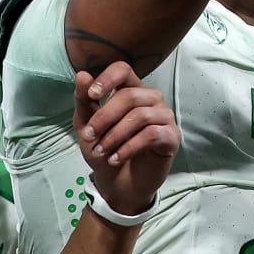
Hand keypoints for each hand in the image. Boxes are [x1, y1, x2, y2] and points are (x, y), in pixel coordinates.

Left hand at [74, 62, 180, 217]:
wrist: (118, 183)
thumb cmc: (104, 150)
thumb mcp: (86, 126)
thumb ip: (84, 101)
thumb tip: (81, 75)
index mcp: (131, 90)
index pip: (123, 70)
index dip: (108, 78)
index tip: (92, 95)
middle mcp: (151, 99)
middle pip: (129, 95)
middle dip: (104, 117)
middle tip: (89, 136)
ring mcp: (164, 117)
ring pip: (140, 115)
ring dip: (114, 135)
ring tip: (101, 151)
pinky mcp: (171, 137)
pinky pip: (151, 134)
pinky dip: (128, 147)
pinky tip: (115, 158)